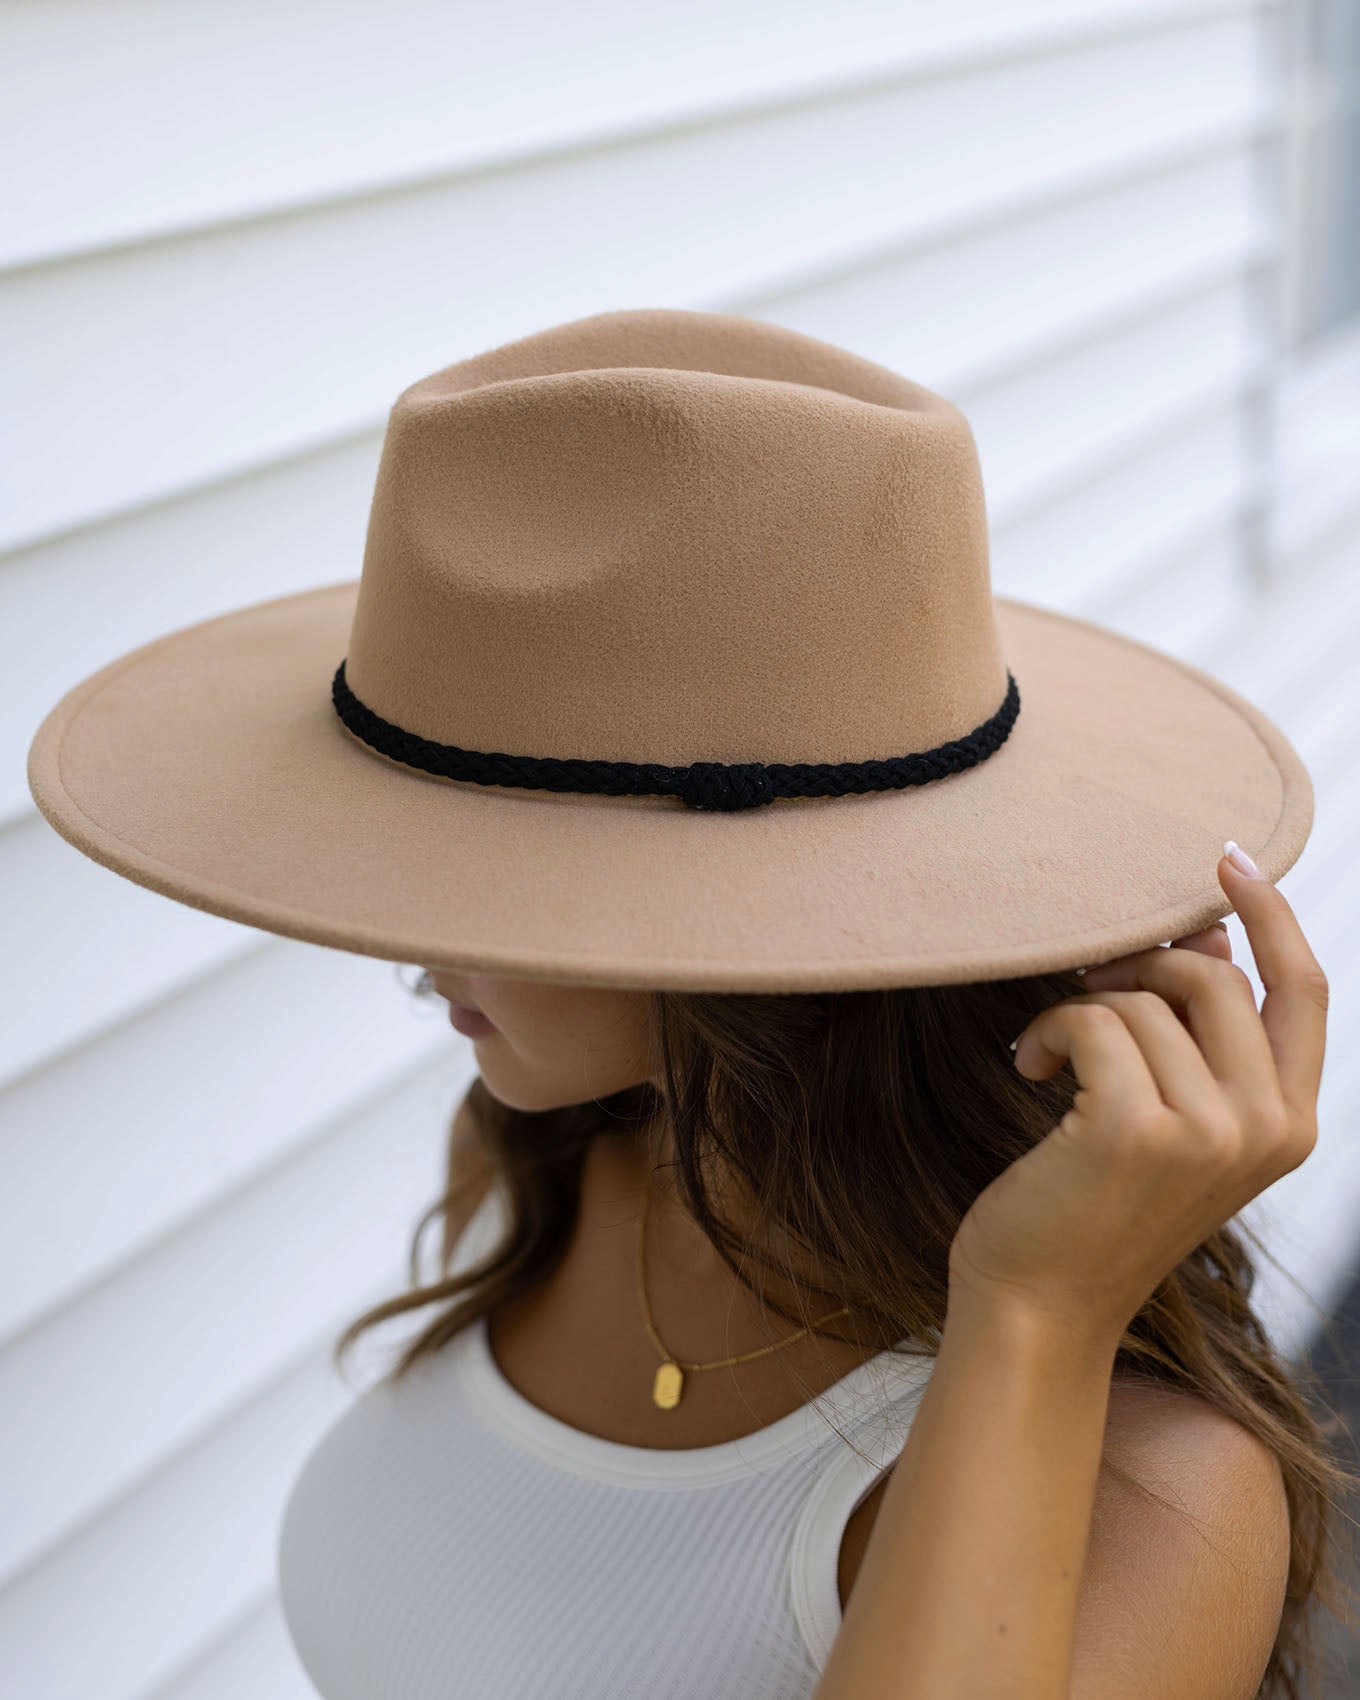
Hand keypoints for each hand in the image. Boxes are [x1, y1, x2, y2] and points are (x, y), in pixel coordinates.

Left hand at [947, 848, 1327, 1345]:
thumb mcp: (1172, 1118)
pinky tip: (1028, 1066)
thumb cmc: (1097, 1203)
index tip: (1228, 858)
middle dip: (1142, 967)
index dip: (1272, 915)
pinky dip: (1048, 1029)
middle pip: (1219, 978)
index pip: (1307, 990)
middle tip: (1090, 994)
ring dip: (1082, 1006)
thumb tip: (1207, 934)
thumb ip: (1202, 1037)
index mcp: (1292, 1125)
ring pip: (1148, 998)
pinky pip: (1094, 1021)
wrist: (1040, 1304)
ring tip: (1051, 1054)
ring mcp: (1209, 1133)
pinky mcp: (1138, 1130)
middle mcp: (1268, 1130)